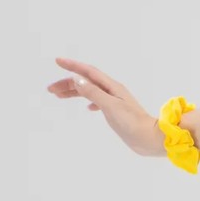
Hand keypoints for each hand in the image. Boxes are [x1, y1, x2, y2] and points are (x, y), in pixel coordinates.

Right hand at [47, 57, 163, 157]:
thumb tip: (77, 79)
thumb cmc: (132, 123)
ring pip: (91, 92)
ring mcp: (115, 102)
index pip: (89, 72)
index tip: (57, 61)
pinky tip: (87, 108)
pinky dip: (89, 102)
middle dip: (68, 83)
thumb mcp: (110, 106)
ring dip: (74, 92)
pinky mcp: (117, 113)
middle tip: (50, 89)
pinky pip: (98, 102)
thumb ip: (93, 93)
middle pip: (86, 82)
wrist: (149, 138)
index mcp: (112, 87)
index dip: (73, 66)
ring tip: (58, 96)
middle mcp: (113, 91)